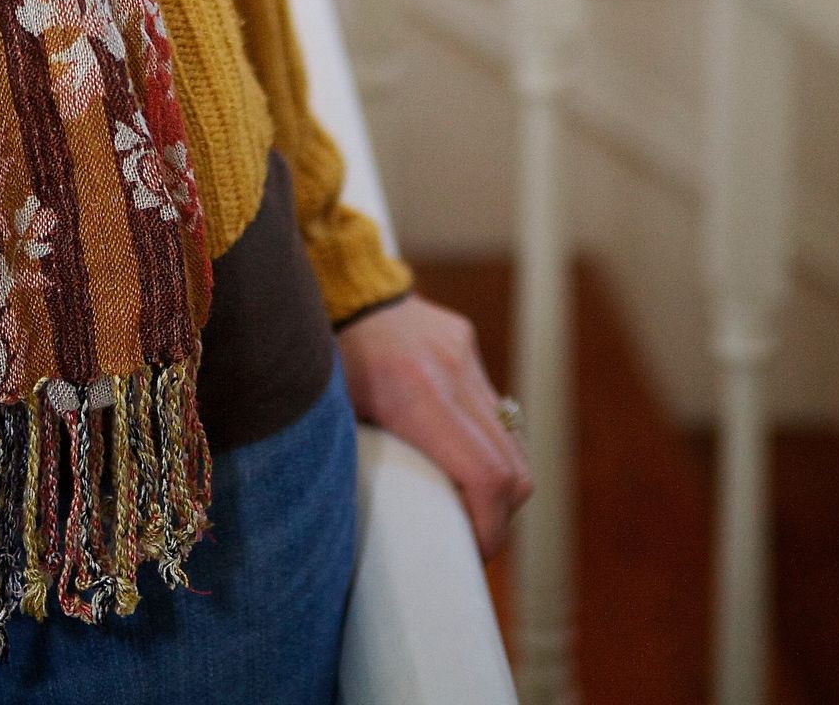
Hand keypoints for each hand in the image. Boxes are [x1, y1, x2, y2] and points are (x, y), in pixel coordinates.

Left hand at [333, 293, 533, 558]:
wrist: (334, 283)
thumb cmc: (324, 357)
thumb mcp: (337, 419)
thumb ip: (367, 469)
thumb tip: (379, 534)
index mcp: (416, 394)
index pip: (486, 475)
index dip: (490, 528)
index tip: (472, 555)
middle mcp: (452, 374)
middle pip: (514, 468)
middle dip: (502, 516)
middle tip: (473, 540)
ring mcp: (465, 356)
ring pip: (512, 440)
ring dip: (501, 482)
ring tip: (470, 504)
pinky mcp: (467, 345)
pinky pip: (493, 408)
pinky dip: (487, 442)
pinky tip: (458, 452)